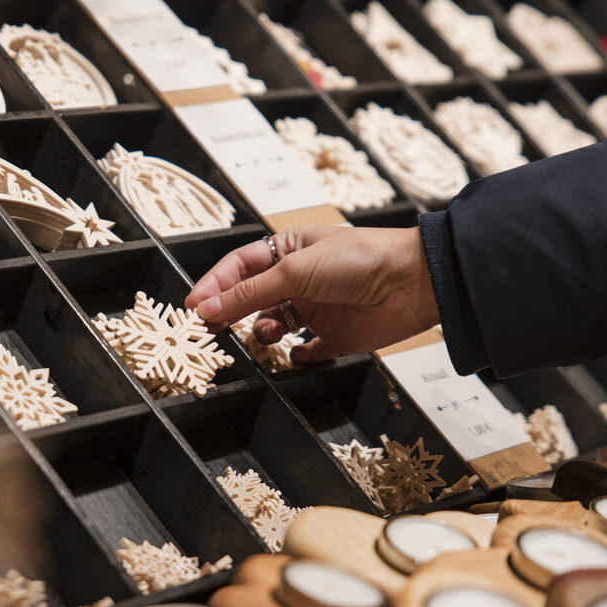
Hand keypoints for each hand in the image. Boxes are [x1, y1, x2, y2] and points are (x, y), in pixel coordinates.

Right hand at [184, 225, 438, 364]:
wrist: (414, 282)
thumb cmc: (359, 259)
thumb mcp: (294, 271)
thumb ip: (248, 295)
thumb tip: (205, 309)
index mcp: (289, 250)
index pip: (240, 267)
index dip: (214, 285)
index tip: (192, 308)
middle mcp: (301, 278)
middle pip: (253, 297)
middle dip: (231, 312)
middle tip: (211, 329)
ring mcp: (318, 308)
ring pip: (276, 325)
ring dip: (265, 332)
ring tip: (268, 334)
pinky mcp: (337, 336)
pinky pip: (308, 351)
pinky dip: (298, 356)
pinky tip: (294, 354)